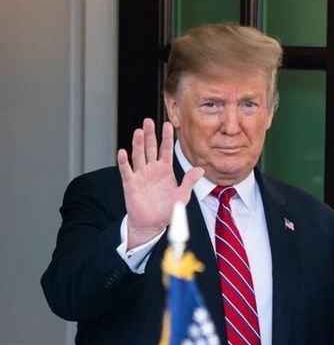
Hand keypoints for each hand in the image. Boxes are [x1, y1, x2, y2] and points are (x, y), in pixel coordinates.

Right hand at [117, 118, 203, 249]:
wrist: (152, 224)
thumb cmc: (167, 210)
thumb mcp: (182, 195)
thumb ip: (189, 182)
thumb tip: (201, 169)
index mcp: (165, 170)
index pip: (166, 149)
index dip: (166, 137)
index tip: (168, 124)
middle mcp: (152, 169)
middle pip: (150, 148)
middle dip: (149, 135)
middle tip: (148, 121)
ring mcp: (140, 175)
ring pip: (138, 155)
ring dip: (138, 144)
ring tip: (138, 131)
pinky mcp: (131, 184)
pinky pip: (126, 171)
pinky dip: (124, 162)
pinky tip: (122, 152)